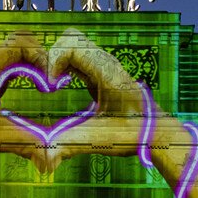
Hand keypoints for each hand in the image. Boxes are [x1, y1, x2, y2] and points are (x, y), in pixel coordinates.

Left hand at [0, 32, 61, 173]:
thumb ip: (24, 144)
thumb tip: (49, 159)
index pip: (23, 43)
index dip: (42, 58)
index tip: (48, 83)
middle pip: (23, 40)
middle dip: (41, 56)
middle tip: (50, 81)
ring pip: (18, 47)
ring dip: (35, 60)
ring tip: (45, 84)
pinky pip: (12, 59)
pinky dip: (27, 66)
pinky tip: (35, 85)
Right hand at [46, 28, 197, 197]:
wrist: (153, 133)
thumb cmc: (130, 136)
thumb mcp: (97, 141)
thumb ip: (68, 146)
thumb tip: (44, 160)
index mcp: (106, 73)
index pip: (72, 44)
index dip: (53, 59)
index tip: (50, 85)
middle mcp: (105, 62)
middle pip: (70, 38)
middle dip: (52, 55)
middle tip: (48, 82)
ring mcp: (103, 64)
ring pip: (72, 44)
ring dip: (56, 59)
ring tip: (52, 85)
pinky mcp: (99, 70)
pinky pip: (76, 55)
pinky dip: (62, 64)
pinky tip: (60, 86)